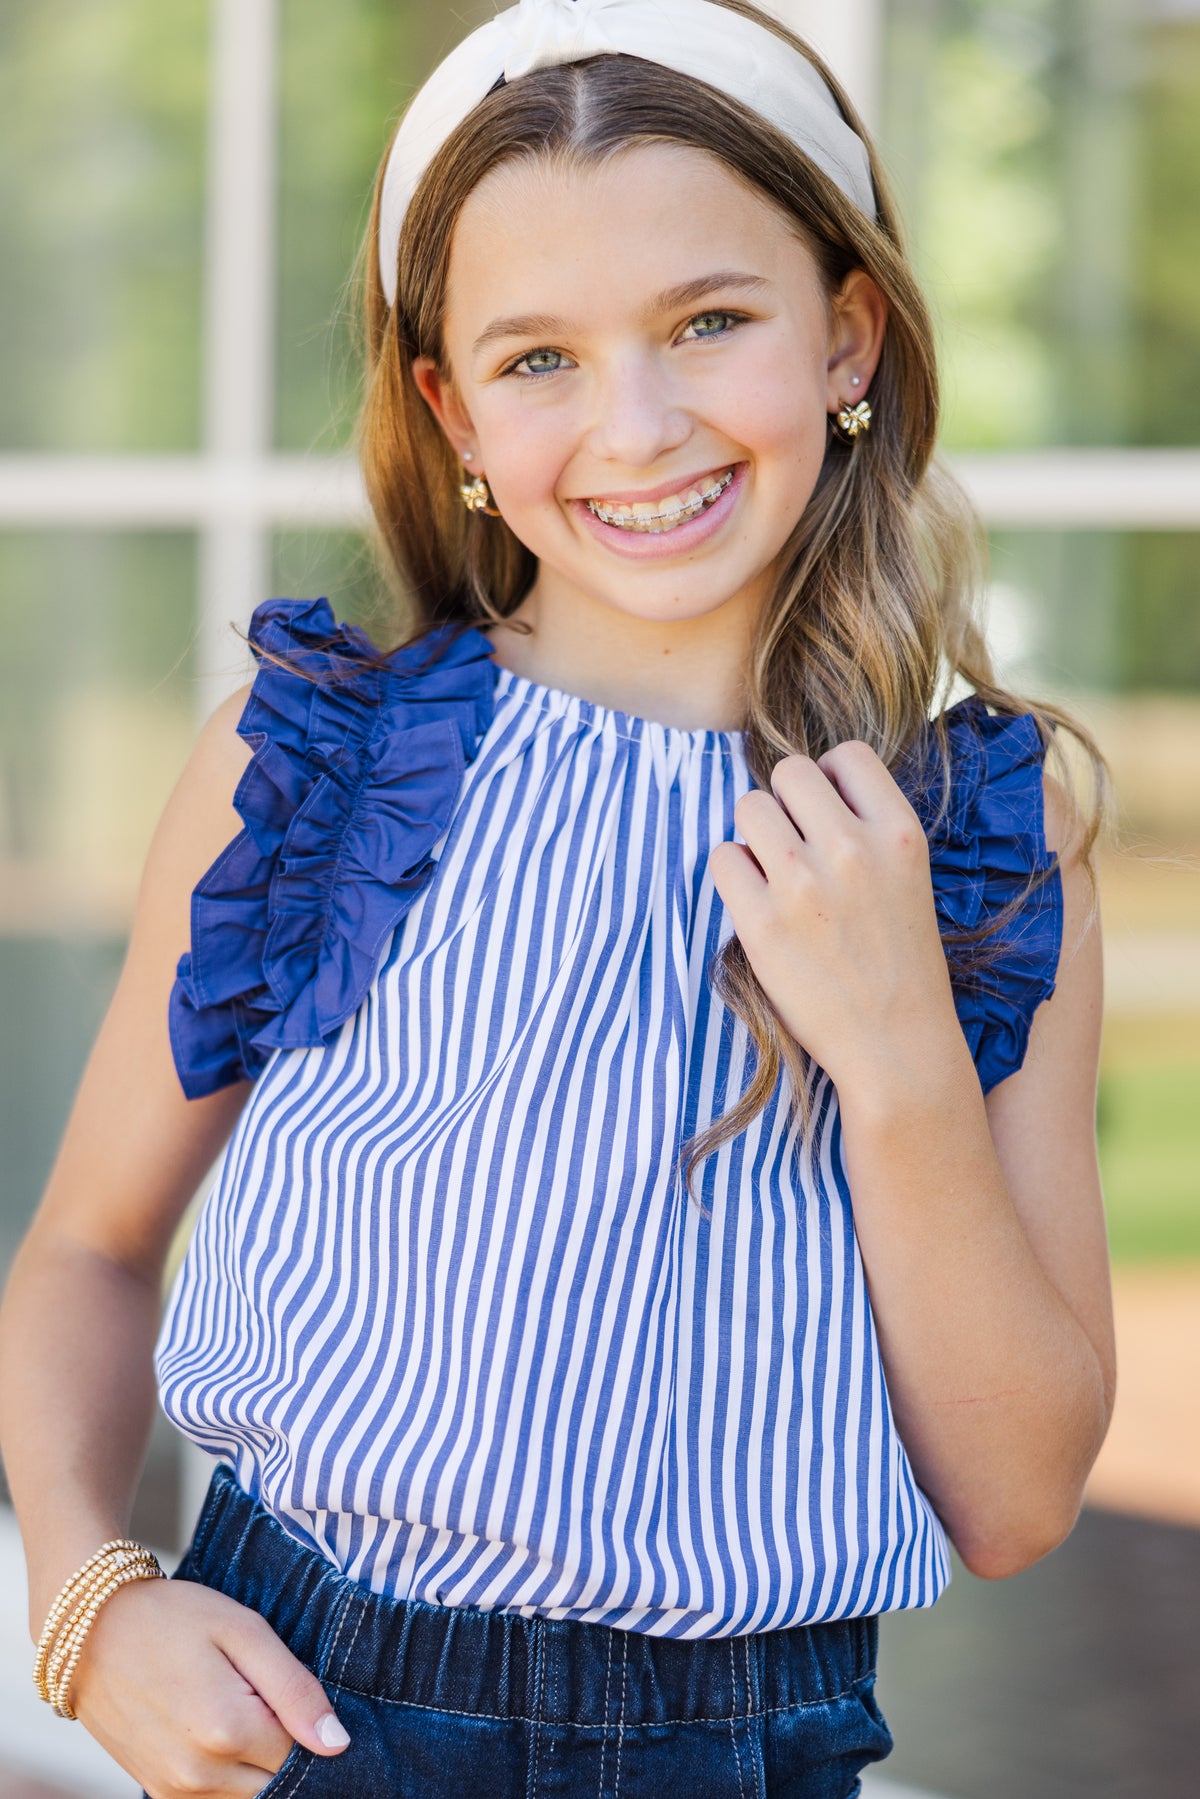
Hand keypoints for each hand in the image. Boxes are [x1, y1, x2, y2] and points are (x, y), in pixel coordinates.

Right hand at [67, 1574, 350, 1796]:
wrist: (91, 1631)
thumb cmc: (170, 1619)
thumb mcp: (243, 1631)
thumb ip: (295, 1689)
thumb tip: (337, 1743)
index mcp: (227, 1730)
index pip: (304, 1753)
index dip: (307, 1720)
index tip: (287, 1687)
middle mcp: (199, 1774)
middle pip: (278, 1781)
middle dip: (284, 1744)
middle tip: (263, 1693)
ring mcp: (175, 1790)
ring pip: (249, 1794)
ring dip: (257, 1759)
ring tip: (237, 1703)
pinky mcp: (158, 1792)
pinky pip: (216, 1798)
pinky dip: (229, 1771)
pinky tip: (217, 1726)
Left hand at [708, 741, 958, 1091]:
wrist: (897, 1046)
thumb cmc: (900, 962)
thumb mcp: (908, 876)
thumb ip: (865, 827)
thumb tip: (802, 789)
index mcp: (900, 833)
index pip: (846, 756)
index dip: (829, 780)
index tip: (827, 815)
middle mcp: (852, 849)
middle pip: (789, 773)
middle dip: (785, 803)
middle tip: (794, 847)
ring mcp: (803, 885)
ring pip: (749, 806)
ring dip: (755, 835)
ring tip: (775, 875)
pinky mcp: (762, 923)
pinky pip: (722, 857)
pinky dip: (734, 875)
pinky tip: (757, 902)